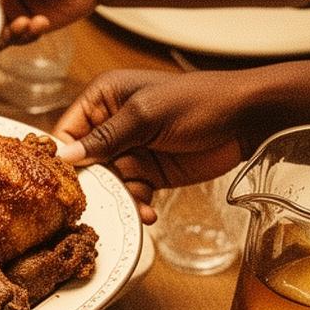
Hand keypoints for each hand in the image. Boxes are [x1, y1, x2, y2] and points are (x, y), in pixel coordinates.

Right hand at [52, 68, 249, 221]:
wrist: (245, 121)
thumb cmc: (198, 102)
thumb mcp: (146, 116)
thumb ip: (106, 138)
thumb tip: (68, 157)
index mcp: (104, 98)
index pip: (68, 130)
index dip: (64, 157)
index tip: (64, 183)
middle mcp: (112, 124)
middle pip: (85, 162)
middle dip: (92, 184)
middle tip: (98, 205)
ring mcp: (131, 150)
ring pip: (108, 182)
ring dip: (118, 198)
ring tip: (133, 208)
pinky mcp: (149, 172)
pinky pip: (131, 192)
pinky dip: (137, 204)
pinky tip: (147, 211)